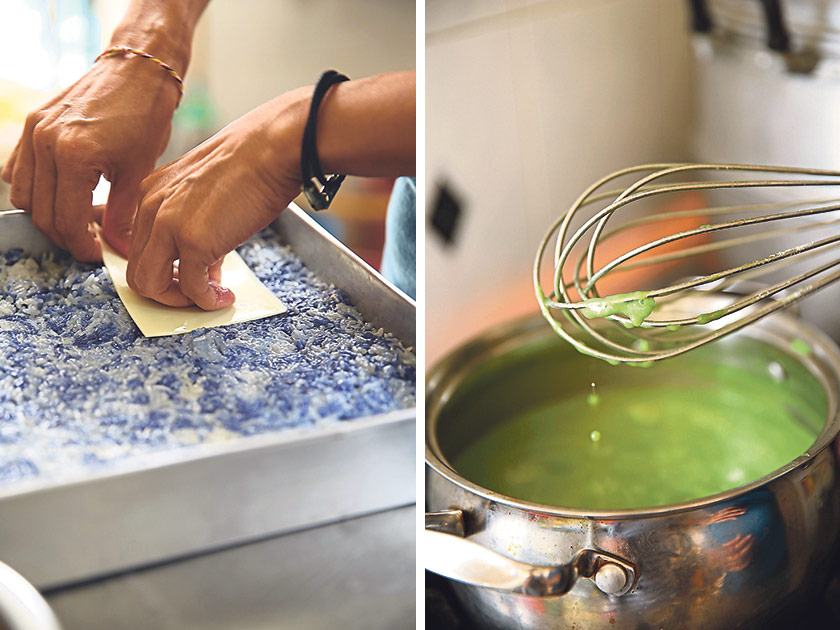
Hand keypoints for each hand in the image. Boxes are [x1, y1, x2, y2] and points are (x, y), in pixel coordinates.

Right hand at [1, 57, 178, 260]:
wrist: (137, 71)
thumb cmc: (145, 116)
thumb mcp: (138, 172)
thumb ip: (122, 216)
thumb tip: (120, 251)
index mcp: (73, 157)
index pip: (66, 221)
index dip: (82, 246)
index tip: (98, 255)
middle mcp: (44, 143)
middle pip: (41, 213)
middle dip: (65, 236)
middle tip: (90, 243)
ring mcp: (33, 132)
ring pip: (24, 195)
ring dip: (48, 215)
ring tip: (78, 221)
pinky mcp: (31, 124)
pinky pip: (18, 170)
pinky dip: (36, 189)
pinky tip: (63, 194)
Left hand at [126, 91, 307, 309]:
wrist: (272, 149)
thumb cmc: (251, 163)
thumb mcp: (208, 193)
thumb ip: (197, 225)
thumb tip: (207, 264)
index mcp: (152, 193)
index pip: (139, 245)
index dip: (163, 268)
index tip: (186, 277)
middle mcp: (151, 208)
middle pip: (137, 270)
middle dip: (167, 291)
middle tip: (196, 294)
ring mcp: (170, 226)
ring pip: (150, 285)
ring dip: (179, 301)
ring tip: (208, 298)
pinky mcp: (195, 242)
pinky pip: (192, 289)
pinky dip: (208, 301)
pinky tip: (224, 297)